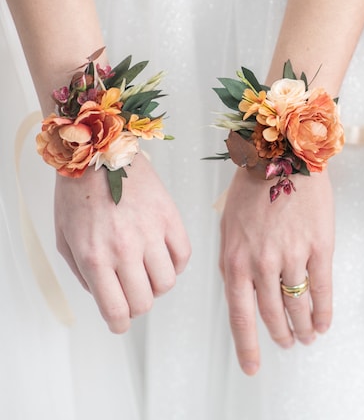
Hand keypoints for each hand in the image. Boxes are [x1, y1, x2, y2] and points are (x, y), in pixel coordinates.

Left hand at [54, 153, 190, 332]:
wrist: (99, 153)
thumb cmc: (77, 194)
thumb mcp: (64, 239)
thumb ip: (82, 273)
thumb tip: (104, 294)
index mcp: (95, 257)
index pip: (116, 310)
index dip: (119, 325)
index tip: (120, 323)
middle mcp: (125, 249)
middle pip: (144, 301)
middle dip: (136, 305)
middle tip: (132, 293)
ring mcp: (151, 232)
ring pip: (167, 282)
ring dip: (157, 285)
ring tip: (148, 272)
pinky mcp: (169, 216)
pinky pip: (184, 255)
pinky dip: (176, 263)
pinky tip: (164, 255)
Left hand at [220, 168, 334, 374]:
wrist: (284, 155)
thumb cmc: (252, 186)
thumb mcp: (228, 224)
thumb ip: (233, 260)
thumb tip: (241, 291)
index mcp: (234, 259)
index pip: (241, 316)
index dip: (248, 346)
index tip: (253, 366)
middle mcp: (261, 264)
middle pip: (272, 315)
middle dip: (280, 335)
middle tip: (287, 343)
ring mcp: (291, 256)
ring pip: (298, 306)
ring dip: (302, 327)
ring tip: (306, 337)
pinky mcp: (319, 246)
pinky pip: (322, 289)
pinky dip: (323, 311)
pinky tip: (324, 322)